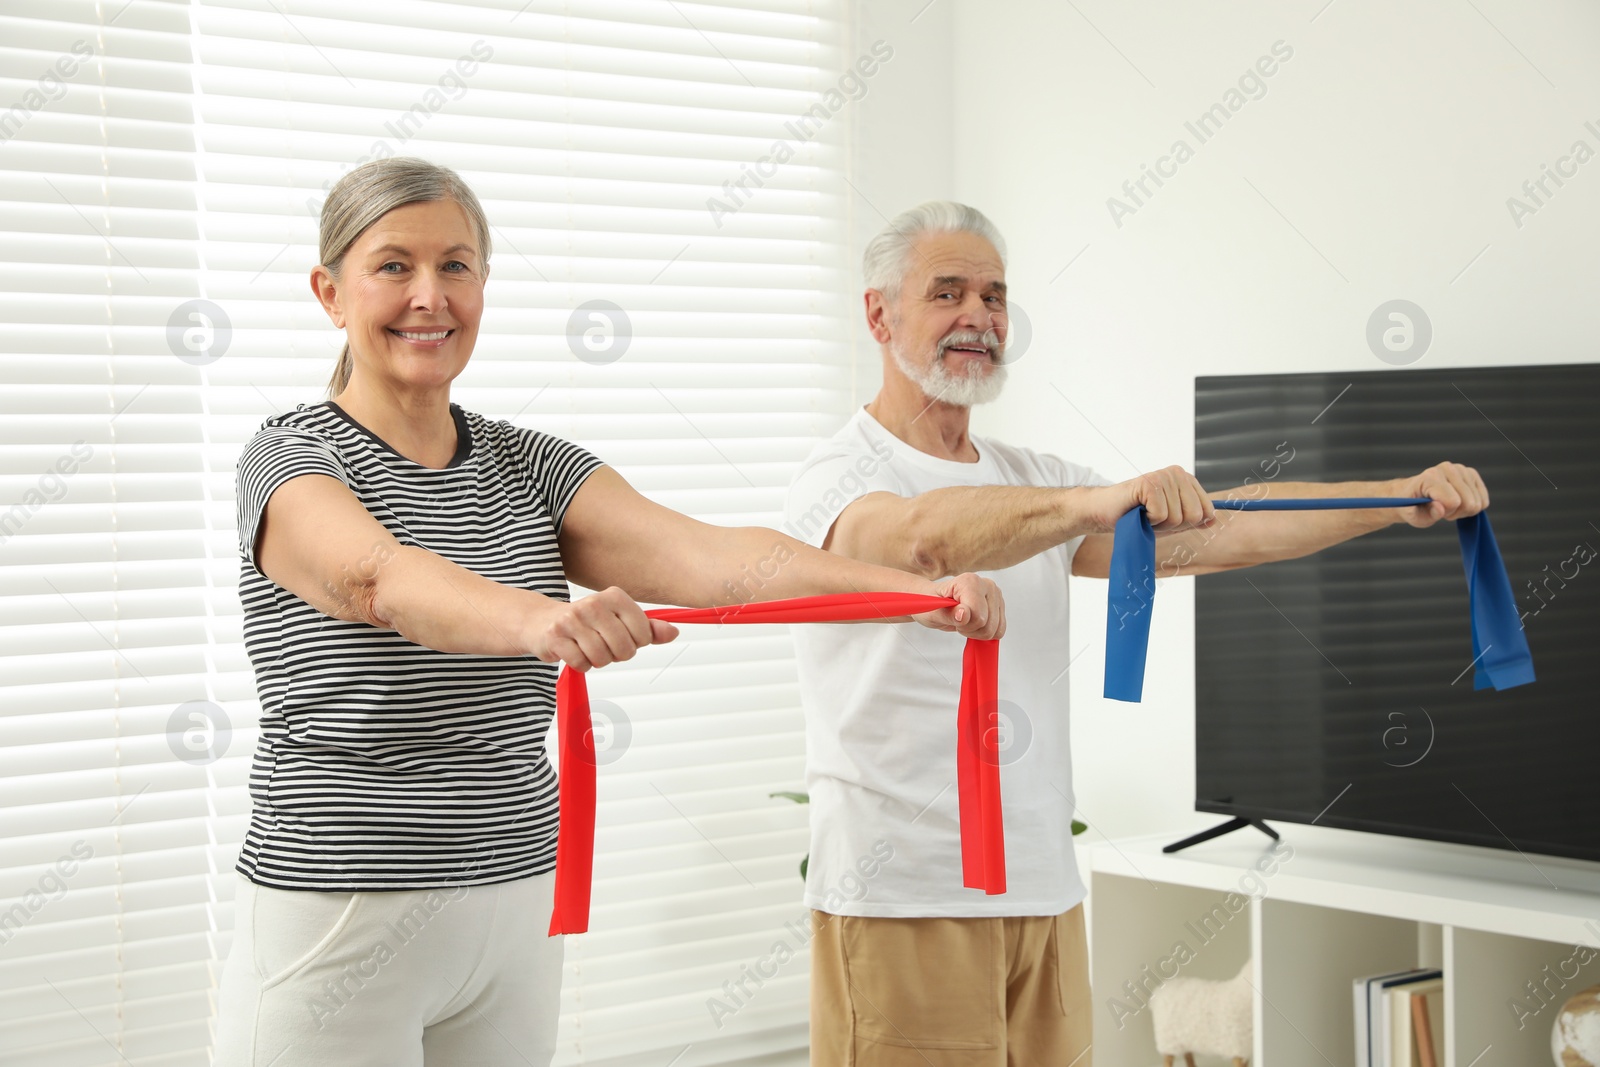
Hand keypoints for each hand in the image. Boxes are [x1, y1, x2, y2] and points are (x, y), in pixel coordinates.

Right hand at [523, 586, 678, 670]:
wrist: (542, 621)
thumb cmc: (588, 623)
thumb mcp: (620, 620)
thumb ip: (648, 628)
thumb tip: (674, 632)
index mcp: (615, 596)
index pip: (643, 633)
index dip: (636, 643)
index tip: (623, 637)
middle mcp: (594, 603)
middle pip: (625, 648)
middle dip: (617, 654)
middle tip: (603, 645)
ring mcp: (573, 619)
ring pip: (603, 658)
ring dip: (598, 660)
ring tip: (587, 647)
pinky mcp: (556, 636)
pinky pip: (582, 664)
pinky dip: (581, 664)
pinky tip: (573, 651)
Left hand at [915, 572, 1005, 639]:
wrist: (936, 603)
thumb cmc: (933, 605)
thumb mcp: (933, 612)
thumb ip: (949, 613)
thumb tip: (964, 614)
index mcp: (970, 582)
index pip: (978, 616)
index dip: (964, 625)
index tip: (952, 617)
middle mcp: (987, 585)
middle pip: (988, 625)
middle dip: (971, 629)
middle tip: (958, 621)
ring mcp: (996, 595)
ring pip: (996, 629)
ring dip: (978, 632)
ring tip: (965, 621)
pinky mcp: (1000, 606)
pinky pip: (1000, 630)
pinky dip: (986, 632)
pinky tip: (974, 624)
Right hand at [1087, 465, 1215, 532]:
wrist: (1104, 512)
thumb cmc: (1136, 516)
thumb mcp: (1170, 521)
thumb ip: (1193, 520)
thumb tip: (1213, 520)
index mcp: (1186, 480)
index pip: (1207, 511)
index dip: (1187, 523)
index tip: (1167, 518)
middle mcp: (1177, 473)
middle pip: (1194, 516)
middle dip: (1173, 525)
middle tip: (1152, 517)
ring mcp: (1163, 476)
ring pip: (1178, 517)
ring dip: (1158, 524)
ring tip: (1143, 514)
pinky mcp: (1149, 483)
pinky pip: (1161, 514)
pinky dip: (1148, 520)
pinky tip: (1137, 511)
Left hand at [1393, 462, 1489, 526]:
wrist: (1414, 493)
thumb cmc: (1414, 506)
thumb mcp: (1414, 516)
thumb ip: (1429, 514)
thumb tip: (1441, 508)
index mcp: (1430, 477)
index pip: (1453, 501)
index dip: (1447, 513)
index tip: (1435, 510)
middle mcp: (1447, 468)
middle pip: (1469, 503)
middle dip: (1456, 512)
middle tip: (1442, 509)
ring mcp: (1461, 469)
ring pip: (1478, 502)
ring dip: (1464, 510)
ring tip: (1449, 505)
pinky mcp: (1472, 474)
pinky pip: (1484, 500)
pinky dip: (1473, 506)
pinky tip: (1460, 502)